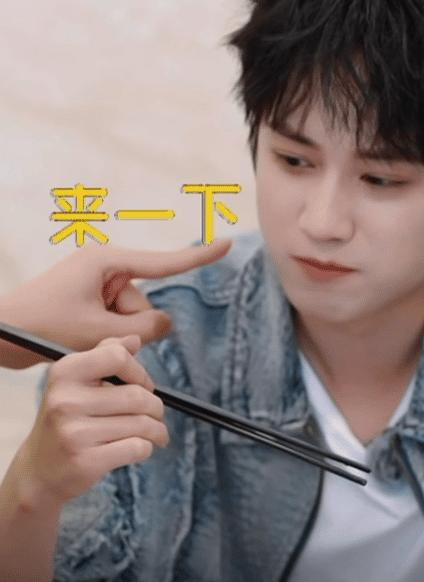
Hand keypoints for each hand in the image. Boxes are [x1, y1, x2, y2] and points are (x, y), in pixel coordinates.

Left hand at [0, 238, 230, 367]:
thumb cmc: (39, 324)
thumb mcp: (97, 331)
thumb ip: (142, 328)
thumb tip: (166, 324)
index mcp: (107, 262)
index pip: (164, 262)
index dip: (198, 257)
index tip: (226, 244)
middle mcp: (106, 269)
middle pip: (145, 305)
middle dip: (129, 326)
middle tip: (94, 335)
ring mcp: (99, 286)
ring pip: (134, 319)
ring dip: (117, 334)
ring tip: (81, 337)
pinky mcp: (93, 301)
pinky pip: (120, 322)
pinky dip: (109, 335)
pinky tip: (81, 337)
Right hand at [9, 335, 168, 509]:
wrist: (40, 470)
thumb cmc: (68, 420)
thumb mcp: (77, 382)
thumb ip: (105, 355)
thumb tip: (135, 339)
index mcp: (65, 373)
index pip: (118, 357)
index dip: (140, 372)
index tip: (144, 386)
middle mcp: (65, 400)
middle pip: (138, 396)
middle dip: (156, 407)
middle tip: (156, 415)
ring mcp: (74, 432)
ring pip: (142, 424)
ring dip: (157, 430)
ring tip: (156, 433)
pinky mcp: (86, 461)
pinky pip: (138, 447)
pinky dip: (147, 448)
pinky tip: (142, 447)